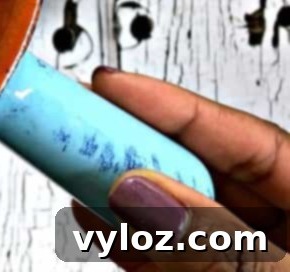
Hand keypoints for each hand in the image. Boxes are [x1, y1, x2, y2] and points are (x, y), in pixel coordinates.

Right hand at [76, 67, 289, 270]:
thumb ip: (220, 244)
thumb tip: (143, 192)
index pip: (248, 141)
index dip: (174, 107)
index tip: (109, 85)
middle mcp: (286, 232)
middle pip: (202, 171)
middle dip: (138, 148)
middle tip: (78, 123)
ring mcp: (252, 262)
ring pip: (177, 215)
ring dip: (120, 194)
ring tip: (71, 164)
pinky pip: (169, 260)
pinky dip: (129, 241)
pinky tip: (93, 217)